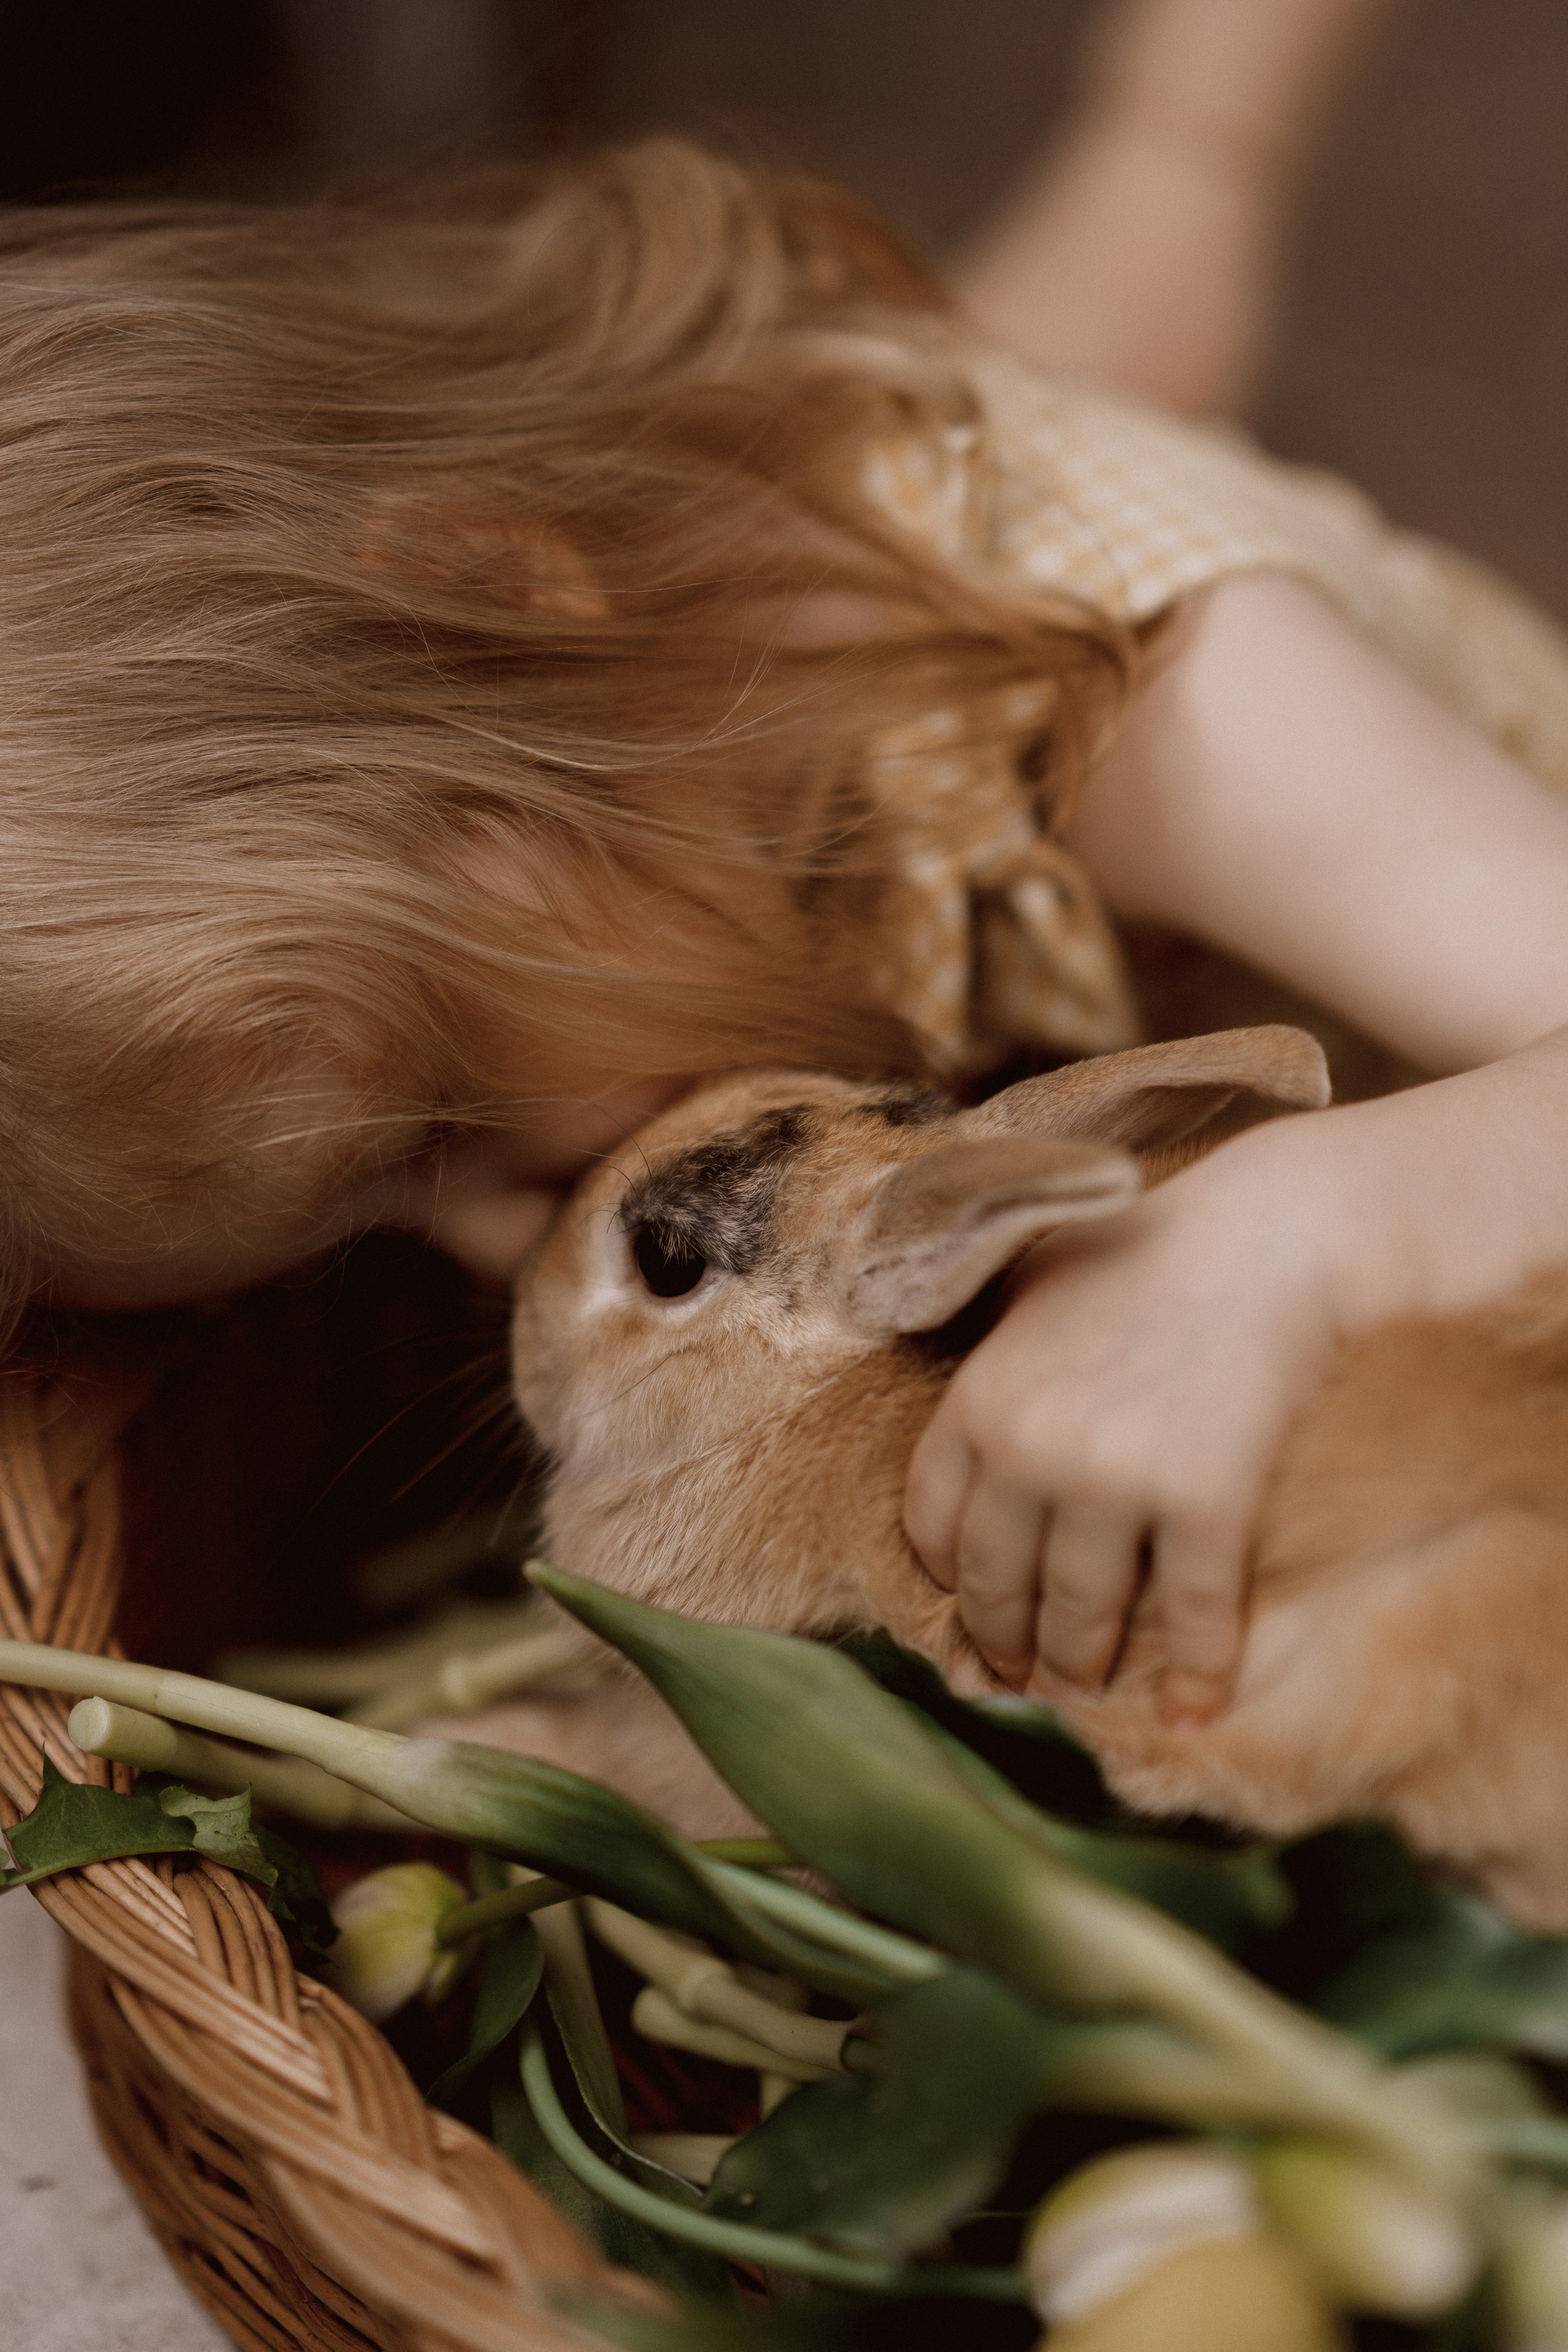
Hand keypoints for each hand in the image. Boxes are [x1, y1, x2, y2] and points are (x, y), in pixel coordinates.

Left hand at [903, 1114, 1343, 1720]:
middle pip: (997, 1582)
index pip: (933, 1523)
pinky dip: (1195, 1675)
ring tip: (1078, 1691)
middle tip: (1016, 1674)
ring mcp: (1118, 1483)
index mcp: (978, 1399)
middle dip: (1004, 1639)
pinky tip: (1190, 1713)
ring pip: (1082, 1613)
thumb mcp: (1032, 1287)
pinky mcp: (1206, 1504)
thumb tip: (979, 1425)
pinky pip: (1192, 1616)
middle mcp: (1033, 1451)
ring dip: (1078, 1667)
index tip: (966, 1598)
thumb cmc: (1149, 1247)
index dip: (948, 1574)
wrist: (1271, 1238)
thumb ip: (994, 1355)